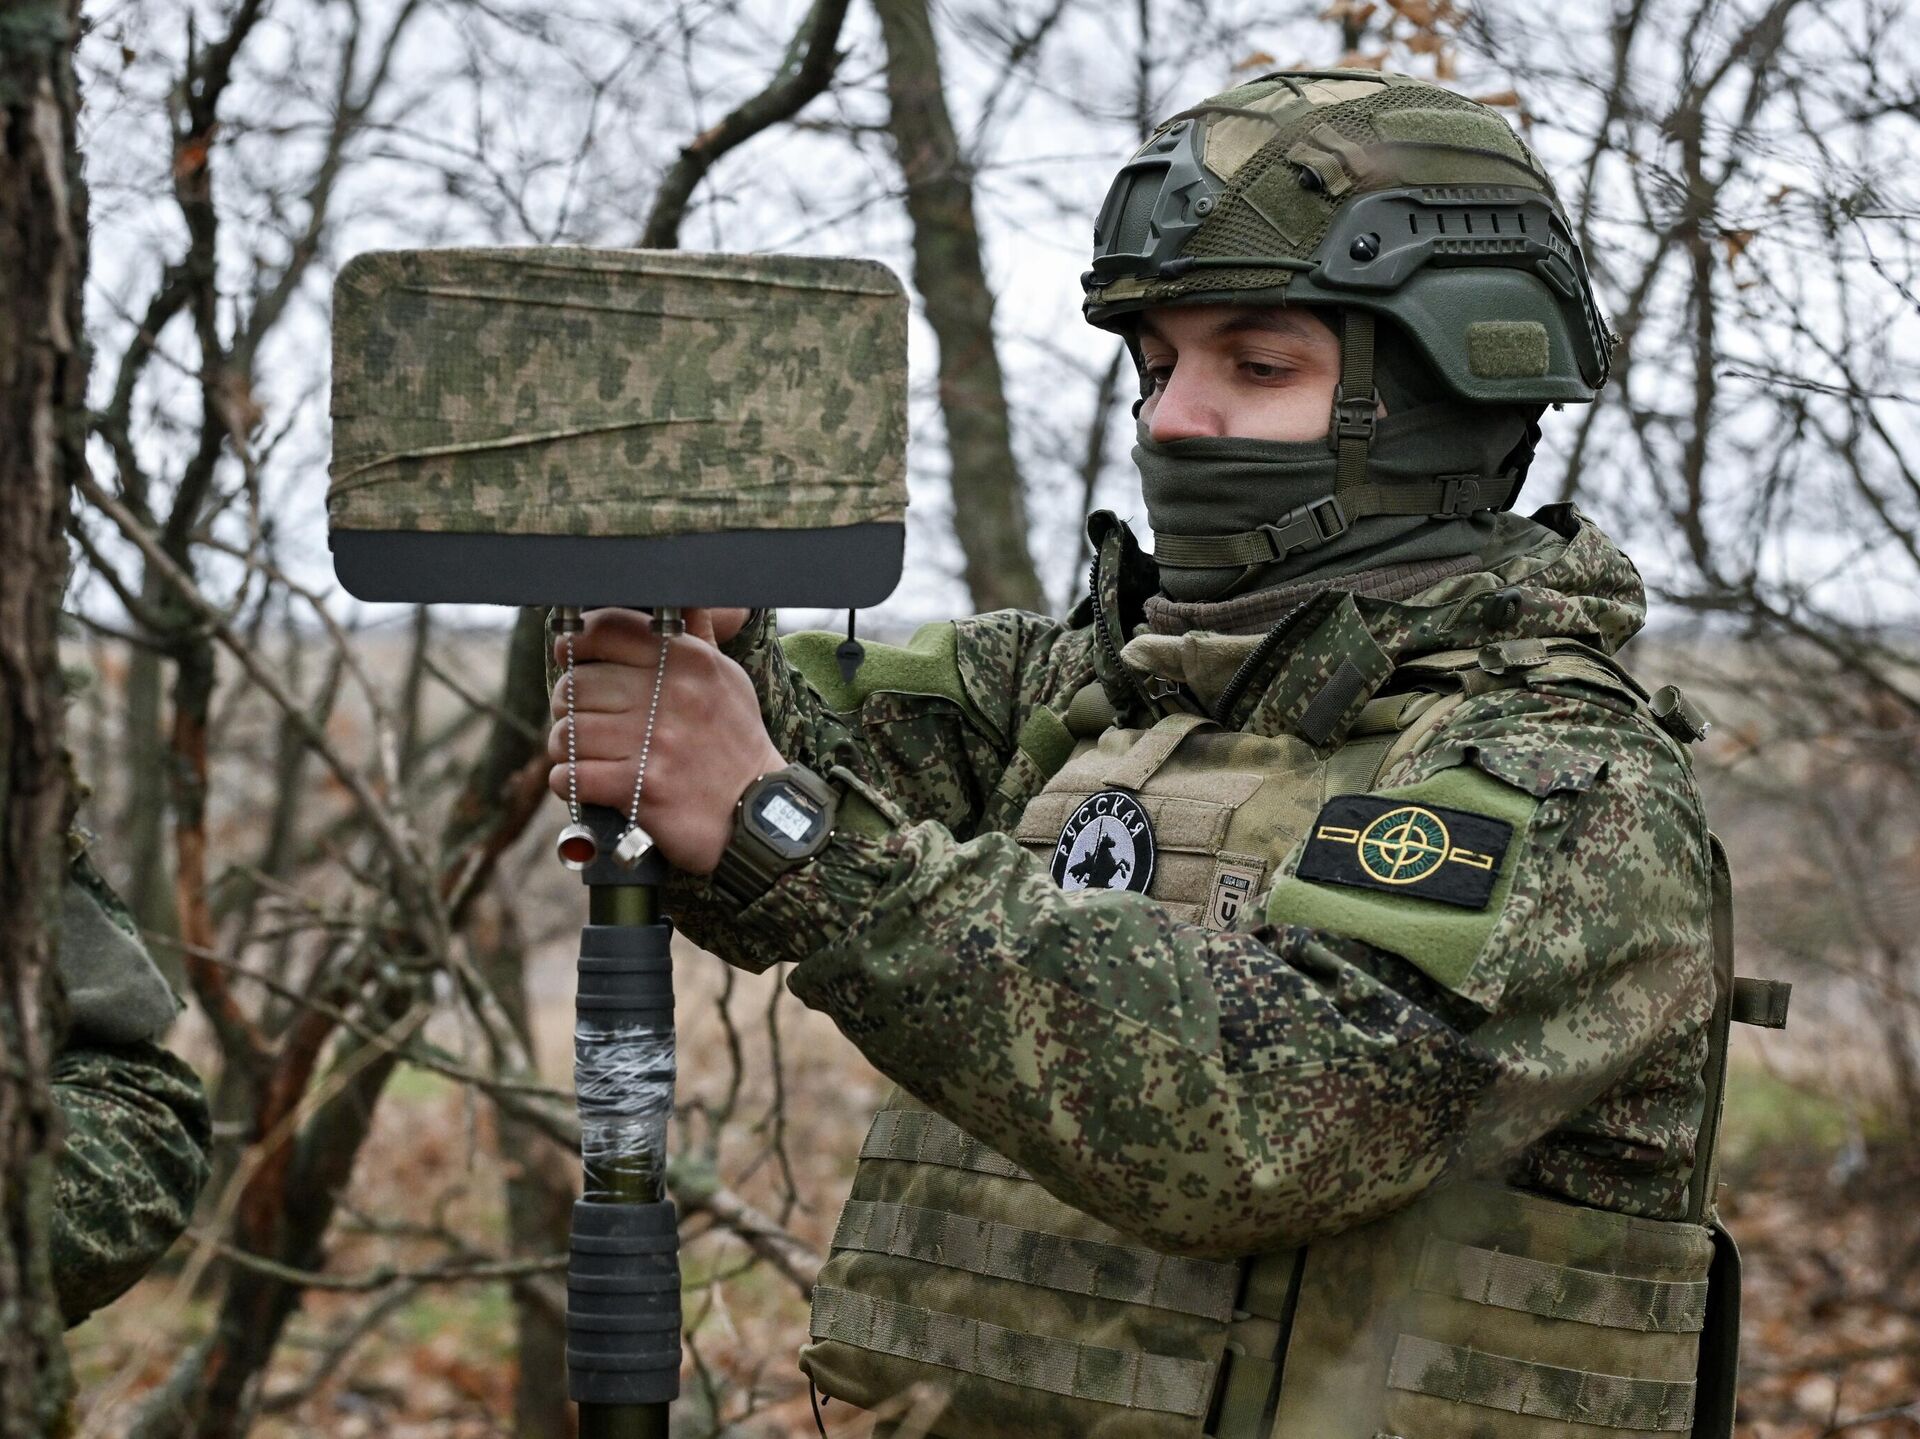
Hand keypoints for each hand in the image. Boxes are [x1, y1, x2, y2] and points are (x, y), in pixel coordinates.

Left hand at [549, 608, 785, 874]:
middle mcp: (671, 694)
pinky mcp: (641, 786)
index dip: (575, 643)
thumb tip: (681, 599)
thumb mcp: (727, 679)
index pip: (606, 629)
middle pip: (575, 685)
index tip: (570, 658)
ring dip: (565, 748)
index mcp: (688, 660)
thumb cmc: (734, 743)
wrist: (756, 813)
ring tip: (584, 754)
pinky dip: (568, 781)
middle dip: (567, 706)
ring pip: (566, 733)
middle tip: (584, 720)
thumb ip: (697, 637)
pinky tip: (587, 781)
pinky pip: (571, 775)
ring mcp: (655, 741)